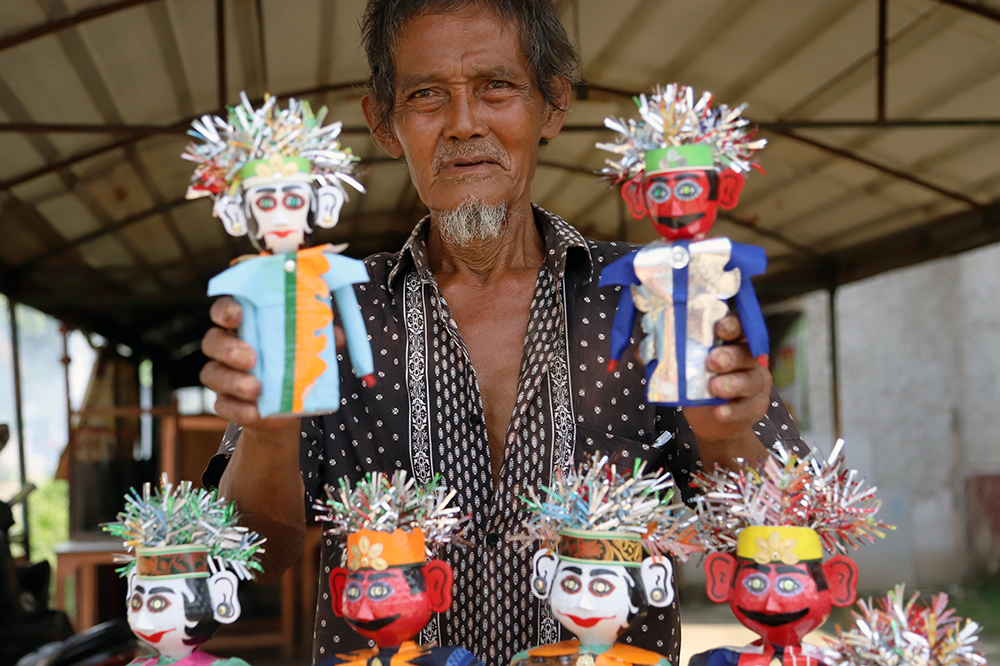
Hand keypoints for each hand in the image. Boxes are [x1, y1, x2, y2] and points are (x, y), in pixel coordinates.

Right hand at [199, 297, 347, 428]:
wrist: (289, 404)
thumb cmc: (294, 362)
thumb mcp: (308, 348)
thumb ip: (321, 338)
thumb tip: (337, 333)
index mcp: (244, 325)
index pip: (224, 310)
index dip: (225, 310)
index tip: (238, 315)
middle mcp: (225, 347)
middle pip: (212, 341)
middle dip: (228, 348)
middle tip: (251, 357)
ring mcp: (222, 375)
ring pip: (211, 374)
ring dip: (232, 381)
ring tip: (256, 388)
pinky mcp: (224, 402)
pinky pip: (222, 405)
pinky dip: (238, 409)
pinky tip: (254, 411)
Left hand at [683, 314, 770, 467]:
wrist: (711, 420)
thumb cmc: (698, 383)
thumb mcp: (684, 367)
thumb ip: (668, 355)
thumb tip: (644, 351)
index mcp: (731, 342)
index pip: (736, 327)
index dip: (730, 325)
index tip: (718, 328)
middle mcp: (747, 359)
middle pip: (745, 352)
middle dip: (729, 356)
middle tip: (711, 361)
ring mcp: (754, 383)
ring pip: (752, 379)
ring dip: (732, 383)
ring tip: (714, 387)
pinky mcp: (754, 406)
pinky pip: (746, 408)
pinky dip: (732, 410)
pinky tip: (719, 412)